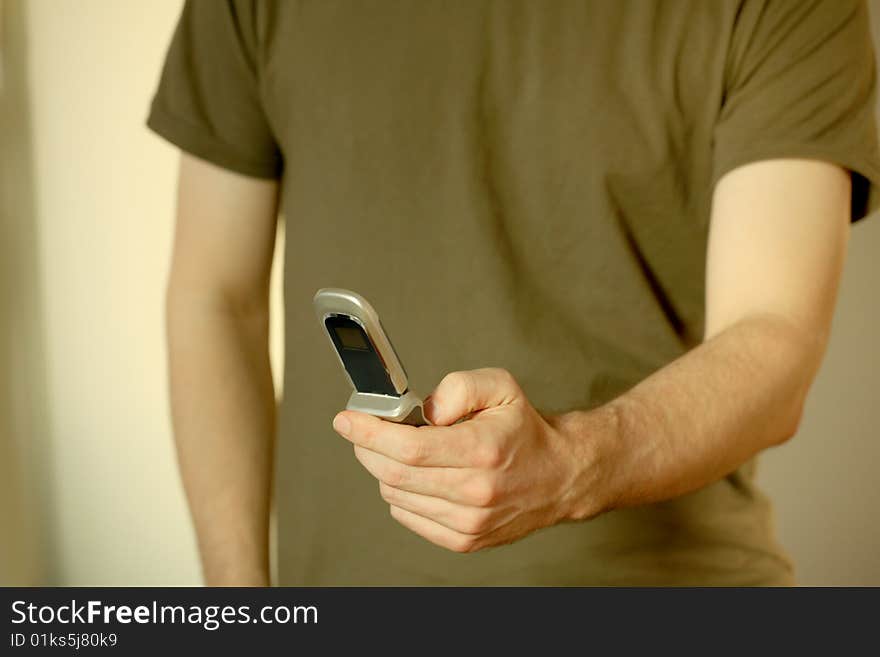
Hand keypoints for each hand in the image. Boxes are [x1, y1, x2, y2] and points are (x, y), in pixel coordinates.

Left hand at [331, 368, 608, 552]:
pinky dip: (401, 493)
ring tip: (404, 451)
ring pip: (396, 495)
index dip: (369, 433)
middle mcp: (476, 491)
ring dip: (385, 470)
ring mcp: (470, 522)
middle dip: (367, 449)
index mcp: (483, 450)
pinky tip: (420, 476)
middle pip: (395, 474)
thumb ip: (458, 387)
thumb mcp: (499, 387)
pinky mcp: (464, 540)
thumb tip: (423, 411)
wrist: (558, 476)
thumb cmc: (523, 430)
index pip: (409, 447)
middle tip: (363, 430)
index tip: (346, 420)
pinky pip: (407, 516)